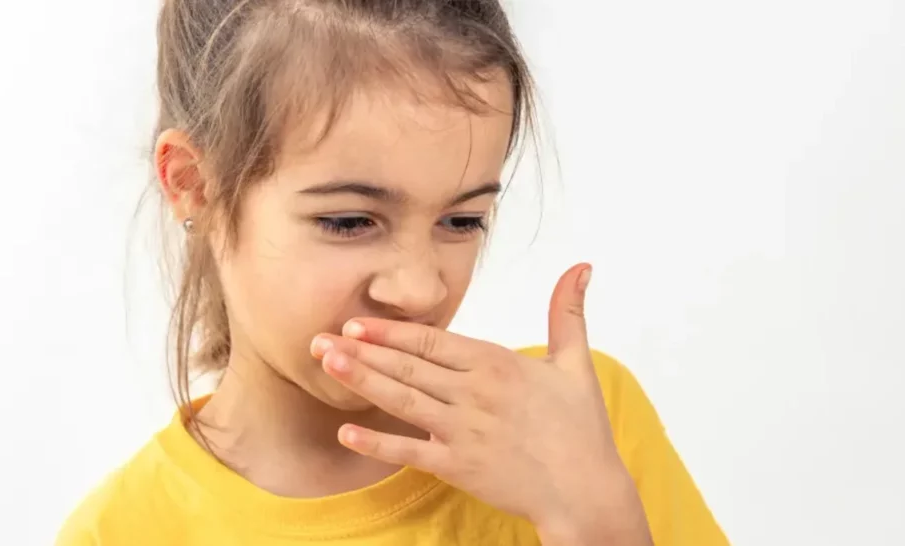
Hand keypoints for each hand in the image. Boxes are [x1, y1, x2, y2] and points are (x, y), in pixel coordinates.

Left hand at [311, 264, 651, 543]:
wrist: (585, 490)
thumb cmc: (580, 428)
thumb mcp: (576, 363)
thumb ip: (568, 312)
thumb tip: (582, 265)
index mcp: (496, 364)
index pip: (432, 341)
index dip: (390, 332)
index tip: (357, 322)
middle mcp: (473, 393)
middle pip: (407, 366)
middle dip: (361, 351)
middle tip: (319, 338)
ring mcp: (462, 431)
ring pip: (401, 400)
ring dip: (361, 381)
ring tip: (326, 364)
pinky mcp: (457, 466)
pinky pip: (409, 451)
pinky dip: (376, 442)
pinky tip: (345, 432)